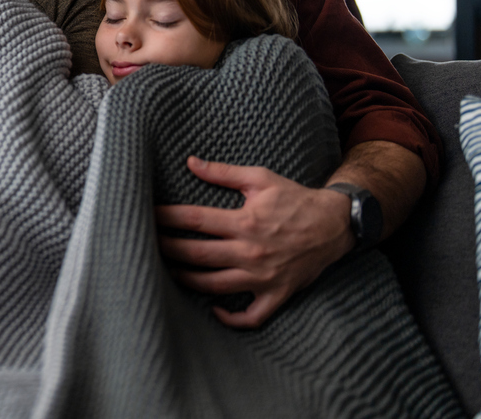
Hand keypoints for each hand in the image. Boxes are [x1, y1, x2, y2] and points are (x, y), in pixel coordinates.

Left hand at [155, 156, 353, 327]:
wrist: (335, 225)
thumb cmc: (295, 199)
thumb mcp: (260, 179)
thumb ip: (223, 173)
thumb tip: (191, 162)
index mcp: (244, 222)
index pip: (194, 220)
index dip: (167, 217)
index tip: (147, 214)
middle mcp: (250, 251)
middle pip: (196, 255)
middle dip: (167, 249)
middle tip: (146, 244)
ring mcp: (263, 276)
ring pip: (214, 286)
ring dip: (187, 280)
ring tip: (167, 271)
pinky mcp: (277, 294)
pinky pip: (251, 316)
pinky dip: (231, 318)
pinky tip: (213, 310)